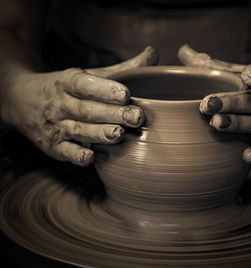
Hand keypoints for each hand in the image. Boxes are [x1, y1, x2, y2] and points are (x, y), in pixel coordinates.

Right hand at [1, 46, 157, 165]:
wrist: (22, 101)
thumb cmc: (68, 88)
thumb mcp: (89, 74)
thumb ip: (123, 68)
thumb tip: (154, 53)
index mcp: (67, 82)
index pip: (85, 84)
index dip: (104, 89)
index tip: (126, 94)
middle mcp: (60, 104)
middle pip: (86, 110)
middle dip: (112, 114)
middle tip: (136, 117)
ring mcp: (56, 126)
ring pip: (78, 130)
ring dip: (98, 133)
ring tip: (118, 134)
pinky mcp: (53, 147)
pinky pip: (65, 152)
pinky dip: (77, 155)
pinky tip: (91, 157)